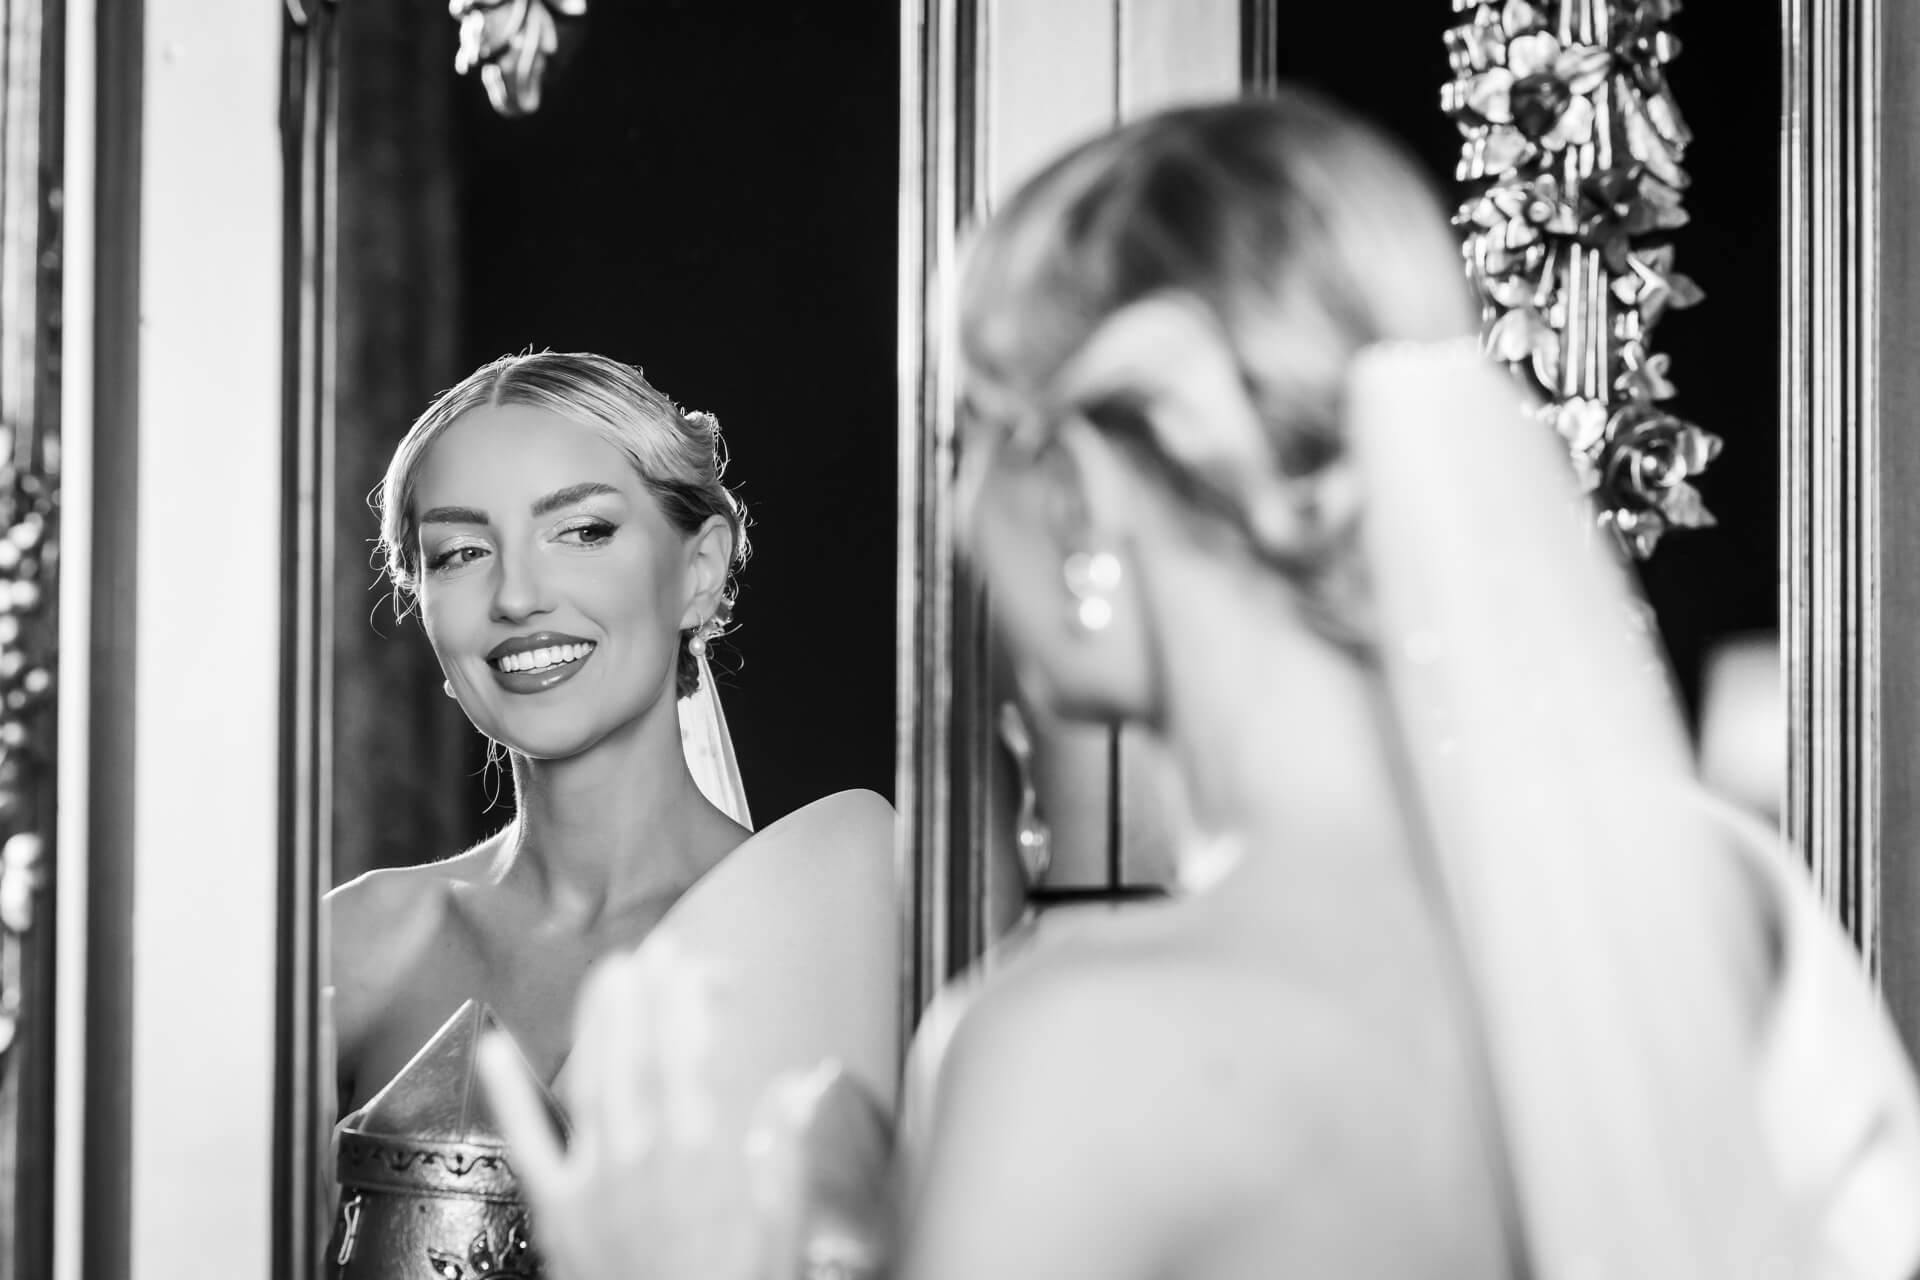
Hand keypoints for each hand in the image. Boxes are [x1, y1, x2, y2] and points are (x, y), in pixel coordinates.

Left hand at [478, 939, 760, 1279]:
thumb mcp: (784, 1222)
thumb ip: (788, 1146)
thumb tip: (802, 1086)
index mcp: (704, 1154)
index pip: (691, 1049)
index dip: (688, 997)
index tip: (694, 965)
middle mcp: (644, 1157)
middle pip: (638, 1052)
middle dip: (642, 994)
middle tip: (648, 953)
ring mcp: (595, 1181)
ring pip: (591, 1080)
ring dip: (597, 1021)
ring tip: (606, 980)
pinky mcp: (559, 1211)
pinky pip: (528, 1143)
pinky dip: (508, 1093)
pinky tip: (496, 1050)